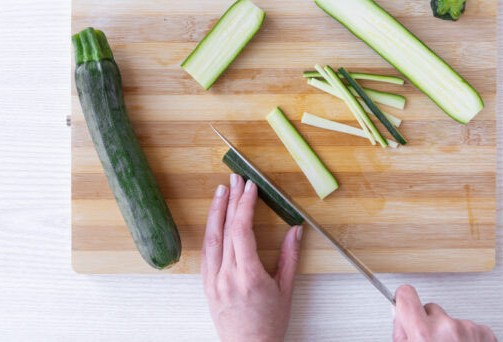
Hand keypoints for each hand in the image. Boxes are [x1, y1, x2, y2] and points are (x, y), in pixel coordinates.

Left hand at [202, 174, 303, 341]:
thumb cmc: (269, 323)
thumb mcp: (286, 290)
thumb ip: (290, 257)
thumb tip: (295, 229)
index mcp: (249, 276)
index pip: (242, 231)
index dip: (245, 205)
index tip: (250, 187)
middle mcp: (227, 276)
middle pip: (226, 229)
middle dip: (231, 200)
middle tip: (236, 179)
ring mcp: (213, 280)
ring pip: (211, 238)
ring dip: (216, 211)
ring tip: (221, 191)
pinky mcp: (206, 284)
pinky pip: (207, 252)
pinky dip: (211, 230)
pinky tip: (215, 218)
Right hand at [393, 285, 496, 341]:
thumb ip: (402, 331)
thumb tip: (398, 312)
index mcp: (424, 333)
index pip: (406, 294)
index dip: (404, 300)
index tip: (404, 303)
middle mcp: (447, 328)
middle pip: (431, 309)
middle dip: (431, 323)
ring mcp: (469, 330)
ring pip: (452, 319)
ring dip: (451, 333)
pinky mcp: (486, 334)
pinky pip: (471, 327)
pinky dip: (468, 338)